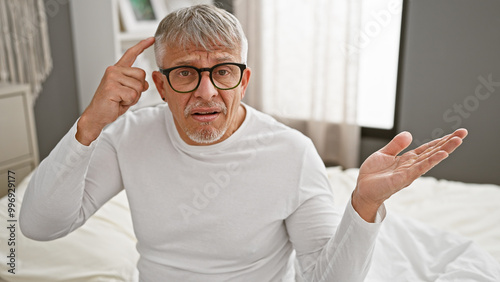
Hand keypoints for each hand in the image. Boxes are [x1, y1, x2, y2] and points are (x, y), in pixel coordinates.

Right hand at [76, 37, 154, 144]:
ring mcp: (112, 78)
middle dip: (139, 89)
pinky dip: (129, 102)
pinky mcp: (112, 87)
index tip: (152, 39)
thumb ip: (136, 83)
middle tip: (124, 96)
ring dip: (133, 97)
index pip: (131, 54)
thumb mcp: (127, 91)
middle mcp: (113, 70)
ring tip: (120, 99)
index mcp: (117, 69)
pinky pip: (133, 95)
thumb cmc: (112, 103)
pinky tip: (118, 102)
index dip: (142, 46)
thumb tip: (145, 83)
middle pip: (142, 75)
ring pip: (139, 87)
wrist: (97, 115)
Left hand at [352, 128, 467, 221]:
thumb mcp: (383, 154)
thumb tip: (409, 134)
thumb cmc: (372, 175)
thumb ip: (396, 145)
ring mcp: (409, 172)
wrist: (362, 189)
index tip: (455, 133)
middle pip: (433, 152)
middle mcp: (411, 166)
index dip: (440, 140)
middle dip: (448, 142)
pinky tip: (442, 154)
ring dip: (444, 149)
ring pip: (430, 159)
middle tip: (463, 133)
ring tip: (458, 141)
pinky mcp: (403, 179)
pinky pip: (420, 168)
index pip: (427, 148)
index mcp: (407, 159)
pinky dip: (431, 161)